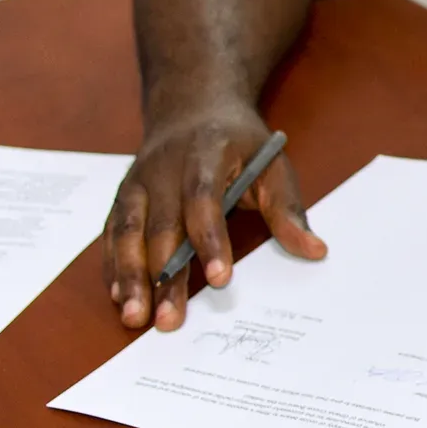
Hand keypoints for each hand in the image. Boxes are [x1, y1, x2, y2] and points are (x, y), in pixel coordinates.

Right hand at [102, 102, 325, 330]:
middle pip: (161, 227)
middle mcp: (163, 168)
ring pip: (127, 233)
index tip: (221, 278)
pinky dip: (113, 266)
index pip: (204, 200)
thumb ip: (288, 208)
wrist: (193, 108)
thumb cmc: (239, 142)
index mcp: (205, 154)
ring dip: (129, 278)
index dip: (210, 240)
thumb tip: (314, 249)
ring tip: (135, 318)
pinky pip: (112, 234)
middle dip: (164, 277)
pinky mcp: (122, 197)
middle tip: (170, 319)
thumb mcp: (273, 163)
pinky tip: (119, 296)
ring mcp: (137, 183)